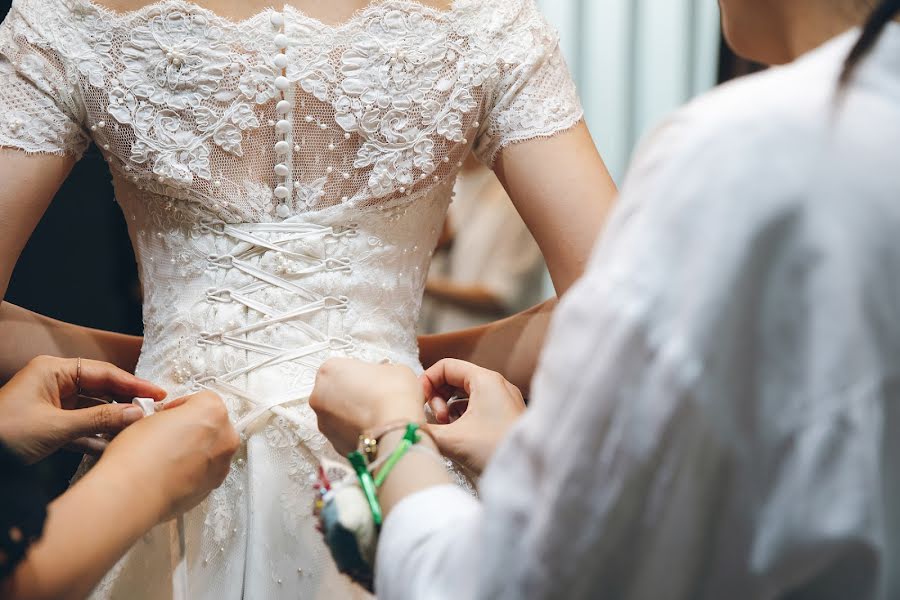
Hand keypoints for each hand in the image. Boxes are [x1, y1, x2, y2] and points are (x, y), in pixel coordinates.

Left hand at [0, 356, 166, 462]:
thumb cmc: (5, 435)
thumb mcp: (56, 427)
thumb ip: (100, 419)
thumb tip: (137, 413)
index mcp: (53, 371)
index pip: (104, 373)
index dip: (134, 384)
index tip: (158, 394)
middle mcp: (55, 383)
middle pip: (101, 389)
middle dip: (126, 402)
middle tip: (153, 413)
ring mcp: (52, 404)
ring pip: (93, 409)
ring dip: (112, 422)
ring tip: (138, 431)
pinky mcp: (49, 425)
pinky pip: (81, 427)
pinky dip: (96, 436)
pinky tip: (114, 446)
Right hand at [100, 391, 239, 521]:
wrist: (133, 495)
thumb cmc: (138, 457)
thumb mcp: (150, 418)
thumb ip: (172, 416)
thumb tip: (171, 423)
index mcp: (212, 411)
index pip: (202, 399)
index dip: (180, 407)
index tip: (169, 414)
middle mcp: (225, 437)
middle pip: (213, 425)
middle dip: (192, 429)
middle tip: (167, 435)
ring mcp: (222, 464)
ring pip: (212, 449)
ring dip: (195, 451)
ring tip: (166, 457)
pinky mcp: (214, 486)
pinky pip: (206, 471)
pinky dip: (193, 470)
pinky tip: (170, 473)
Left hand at [310, 358, 424, 454]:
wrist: (395, 431)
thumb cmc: (393, 396)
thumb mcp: (395, 369)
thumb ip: (382, 371)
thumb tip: (385, 377)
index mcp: (330, 369)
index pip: (342, 367)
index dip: (360, 373)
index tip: (373, 378)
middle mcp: (319, 395)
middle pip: (334, 391)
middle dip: (352, 393)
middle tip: (375, 396)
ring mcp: (323, 421)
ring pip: (337, 414)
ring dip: (352, 413)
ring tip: (377, 415)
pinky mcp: (333, 443)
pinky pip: (344, 432)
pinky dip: (355, 430)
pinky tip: (374, 428)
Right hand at [422, 359, 525, 474]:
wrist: (529, 473)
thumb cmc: (494, 449)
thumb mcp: (451, 440)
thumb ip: (423, 430)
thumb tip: (407, 428)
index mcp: (485, 379)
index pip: (446, 366)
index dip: (427, 381)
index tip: (419, 403)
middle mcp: (496, 384)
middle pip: (455, 378)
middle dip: (438, 398)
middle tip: (437, 420)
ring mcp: (503, 400)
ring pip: (465, 395)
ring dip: (449, 409)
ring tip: (447, 429)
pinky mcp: (506, 416)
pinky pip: (477, 407)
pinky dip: (462, 417)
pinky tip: (459, 436)